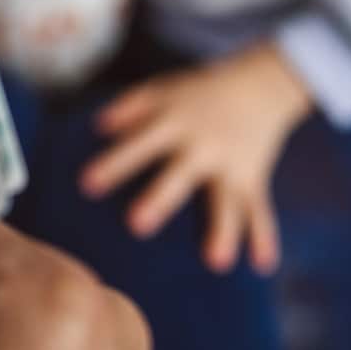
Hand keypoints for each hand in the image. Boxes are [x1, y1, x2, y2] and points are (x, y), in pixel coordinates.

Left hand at [81, 44, 311, 274]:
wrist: (259, 84)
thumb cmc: (196, 93)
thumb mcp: (163, 90)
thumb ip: (129, 106)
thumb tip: (98, 127)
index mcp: (174, 123)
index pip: (139, 145)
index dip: (114, 163)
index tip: (86, 185)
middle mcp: (202, 146)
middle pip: (178, 176)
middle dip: (159, 200)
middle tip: (135, 225)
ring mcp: (230, 165)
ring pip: (226, 201)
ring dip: (222, 230)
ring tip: (216, 263)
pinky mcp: (253, 178)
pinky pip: (259, 210)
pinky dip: (263, 236)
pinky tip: (261, 265)